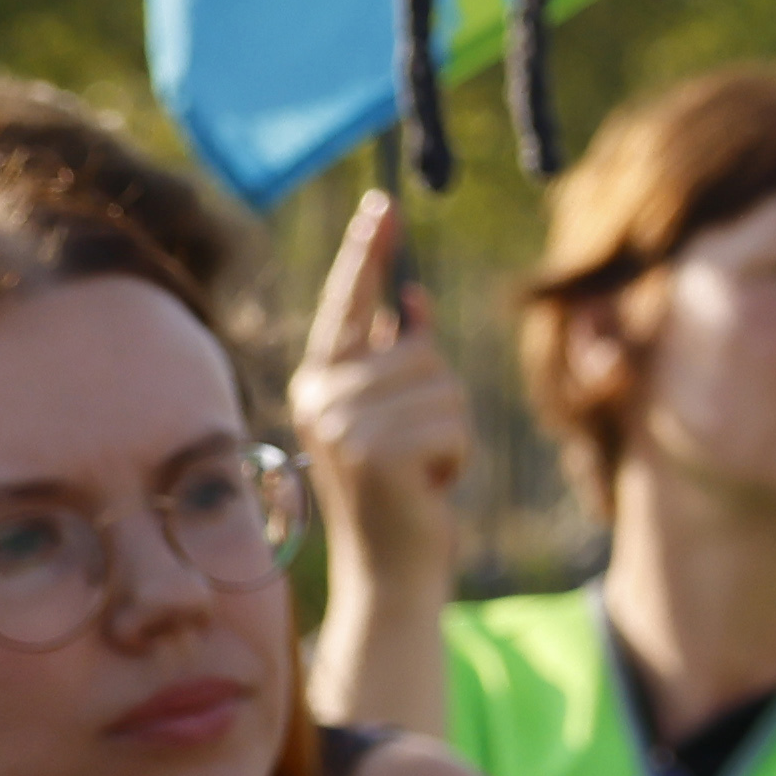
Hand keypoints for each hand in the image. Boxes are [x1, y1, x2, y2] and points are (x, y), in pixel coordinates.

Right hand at [291, 185, 471, 574]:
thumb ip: (395, 360)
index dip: (369, 253)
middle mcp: (318, 396)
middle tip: (417, 453)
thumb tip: (413, 299)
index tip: (384, 204)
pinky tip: (428, 488)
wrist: (391, 571)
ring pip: (443, 385)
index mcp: (318, 381)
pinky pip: (453, 422)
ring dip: (452, 431)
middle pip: (421, 350)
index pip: (348, 303)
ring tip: (421, 470)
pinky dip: (457, 457)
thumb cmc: (401, 493)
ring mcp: (341, 424)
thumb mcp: (395, 418)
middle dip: (439, 401)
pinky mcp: (375, 452)